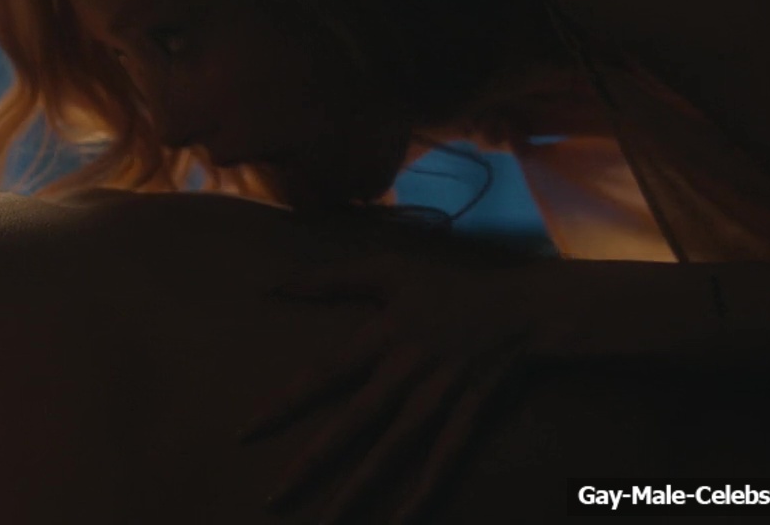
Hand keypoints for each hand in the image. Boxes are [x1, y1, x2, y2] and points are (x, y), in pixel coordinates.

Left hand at [241, 252, 564, 523]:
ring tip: (326, 523)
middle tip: (274, 498)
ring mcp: (441, 396)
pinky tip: (398, 522)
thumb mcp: (388, 270)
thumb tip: (274, 284)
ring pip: (394, 450)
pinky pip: (444, 460)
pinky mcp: (470, 415)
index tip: (245, 433)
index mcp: (382, 336)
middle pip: (353, 423)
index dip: (284, 404)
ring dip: (359, 489)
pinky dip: (424, 492)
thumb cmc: (446, 288)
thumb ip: (330, 278)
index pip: (322, 374)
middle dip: (312, 463)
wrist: (523, 309)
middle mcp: (407, 370)